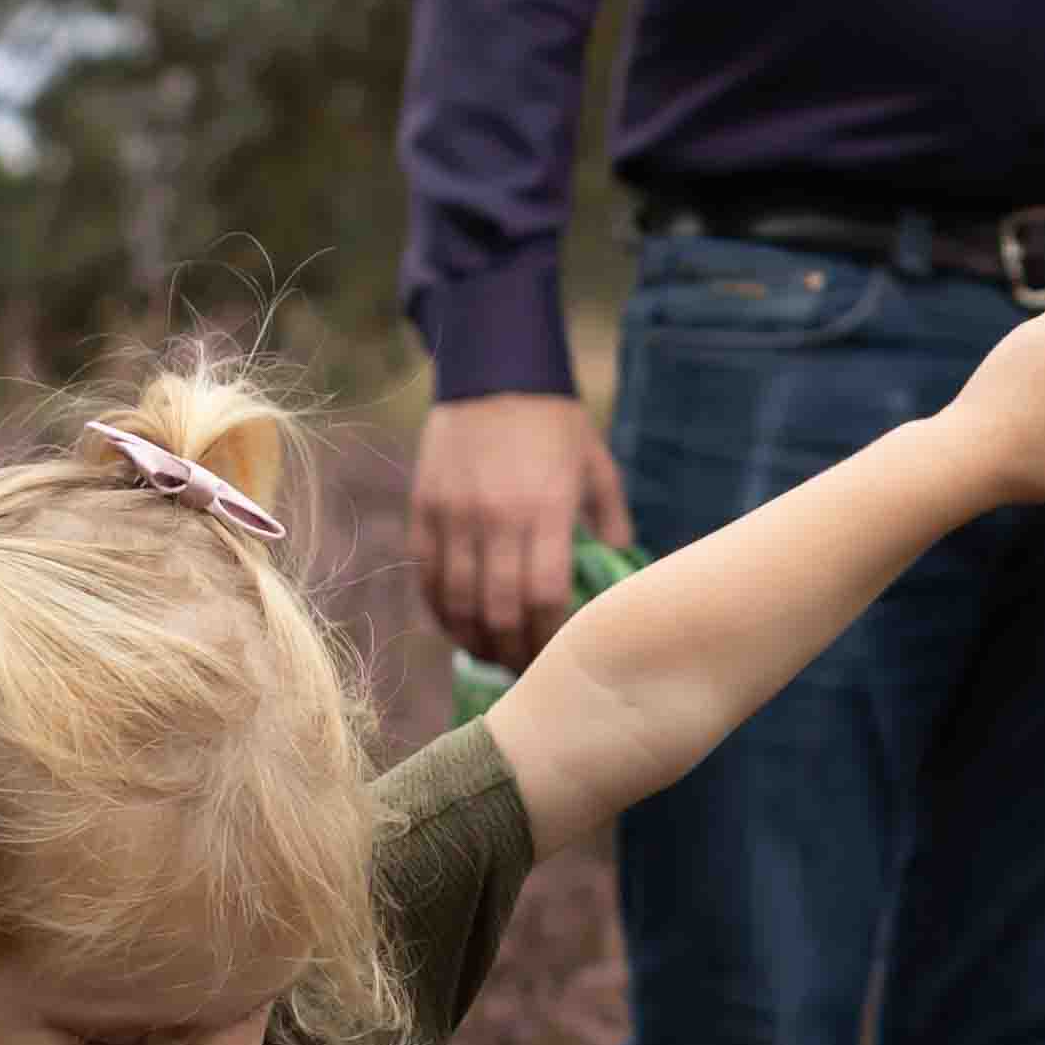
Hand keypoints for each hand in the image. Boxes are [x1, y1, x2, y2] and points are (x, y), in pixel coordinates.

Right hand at [410, 392, 638, 668]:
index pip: (543, 597)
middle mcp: (496, 518)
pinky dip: (439, 609)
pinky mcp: (424, 507)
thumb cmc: (554, 423)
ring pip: (457, 600)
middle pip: (499, 610)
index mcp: (545, 510)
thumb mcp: (596, 466)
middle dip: (511, 652)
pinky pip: (426, 574)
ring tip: (490, 655)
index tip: (556, 659)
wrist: (494, 372)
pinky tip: (456, 625)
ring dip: (473, 639)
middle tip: (523, 672)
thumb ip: (611, 520)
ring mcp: (455, 514)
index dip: (547, 639)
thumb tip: (620, 568)